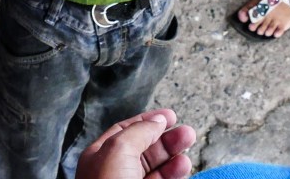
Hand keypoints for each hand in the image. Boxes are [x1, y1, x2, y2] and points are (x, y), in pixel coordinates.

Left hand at [77, 109, 195, 178]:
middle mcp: (114, 173)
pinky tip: (184, 168)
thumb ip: (139, 131)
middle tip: (188, 133)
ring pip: (156, 170)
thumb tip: (157, 121)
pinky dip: (174, 176)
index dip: (148, 121)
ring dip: (174, 159)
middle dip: (167, 139)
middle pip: (144, 149)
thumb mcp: (118, 150)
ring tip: (188, 152)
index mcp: (100, 156)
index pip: (126, 131)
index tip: (170, 116)